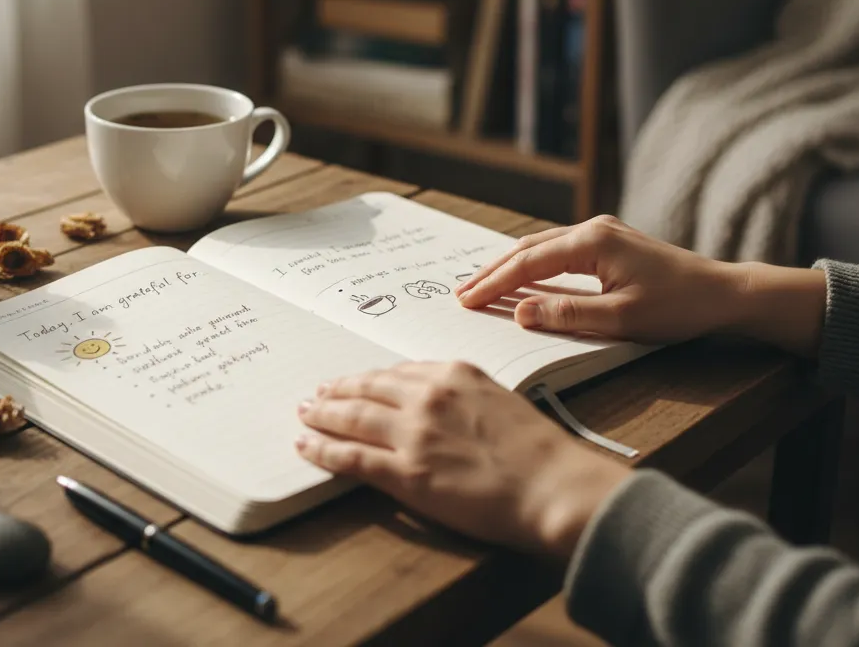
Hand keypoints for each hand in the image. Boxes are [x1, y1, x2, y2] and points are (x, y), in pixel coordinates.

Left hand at [295, 361, 630, 557]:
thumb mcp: (501, 402)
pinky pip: (351, 456)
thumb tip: (440, 408)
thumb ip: (464, 398)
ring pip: (351, 417)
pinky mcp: (406, 472)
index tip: (355, 381)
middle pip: (367, 389)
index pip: (397, 372)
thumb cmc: (540, 453)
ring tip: (305, 414)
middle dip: (337, 391)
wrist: (553, 487)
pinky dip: (322, 449)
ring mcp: (413, 434)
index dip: (370, 378)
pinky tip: (306, 446)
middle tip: (316, 393)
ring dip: (321, 415)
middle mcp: (428, 396)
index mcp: (454, 374)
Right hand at [455, 215, 741, 343]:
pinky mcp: (609, 243)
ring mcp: (601, 232)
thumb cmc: (679, 307)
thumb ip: (567, 314)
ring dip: (510, 267)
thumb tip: (521, 313)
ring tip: (481, 287)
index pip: (528, 263)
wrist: (723, 292)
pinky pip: (558, 251)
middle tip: (462, 294)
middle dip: (492, 272)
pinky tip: (520, 279)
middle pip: (528, 248)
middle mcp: (593, 228)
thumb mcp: (621, 319)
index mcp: (592, 242)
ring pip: (540, 247)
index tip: (467, 301)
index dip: (494, 283)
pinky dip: (532, 265)